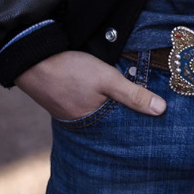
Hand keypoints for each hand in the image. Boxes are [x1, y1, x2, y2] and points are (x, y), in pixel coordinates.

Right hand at [15, 50, 165, 120]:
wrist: (32, 59)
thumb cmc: (70, 70)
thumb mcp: (106, 78)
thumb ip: (132, 94)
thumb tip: (161, 110)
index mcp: (94, 126)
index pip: (123, 134)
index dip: (140, 129)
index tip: (160, 128)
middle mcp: (83, 127)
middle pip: (113, 127)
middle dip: (129, 123)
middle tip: (153, 120)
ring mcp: (74, 116)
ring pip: (102, 117)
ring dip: (115, 111)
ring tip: (136, 108)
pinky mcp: (67, 104)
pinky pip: (90, 108)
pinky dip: (101, 104)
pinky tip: (110, 98)